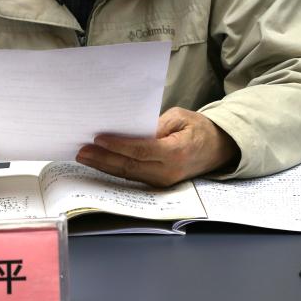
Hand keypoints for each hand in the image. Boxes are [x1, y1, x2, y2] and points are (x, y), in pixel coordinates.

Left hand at [76, 107, 238, 187]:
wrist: (218, 149)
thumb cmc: (199, 129)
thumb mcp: (180, 117)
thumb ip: (157, 125)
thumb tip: (131, 130)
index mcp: (176, 152)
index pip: (141, 150)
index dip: (118, 145)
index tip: (98, 138)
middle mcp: (168, 172)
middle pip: (129, 166)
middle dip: (103, 158)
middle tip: (82, 150)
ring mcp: (163, 181)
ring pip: (128, 175)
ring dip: (104, 166)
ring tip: (84, 156)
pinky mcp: (158, 183)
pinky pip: (133, 177)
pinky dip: (115, 169)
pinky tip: (100, 162)